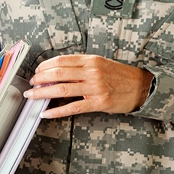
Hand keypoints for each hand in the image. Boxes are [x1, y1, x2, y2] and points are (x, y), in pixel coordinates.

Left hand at [24, 54, 153, 118]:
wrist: (141, 87)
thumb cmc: (120, 76)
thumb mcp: (101, 63)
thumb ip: (81, 66)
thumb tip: (58, 71)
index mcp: (91, 60)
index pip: (62, 60)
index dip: (45, 66)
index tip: (37, 71)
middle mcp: (92, 72)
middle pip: (58, 73)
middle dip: (40, 79)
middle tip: (31, 84)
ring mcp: (95, 88)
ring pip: (61, 90)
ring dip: (43, 93)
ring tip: (33, 96)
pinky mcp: (98, 103)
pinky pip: (72, 107)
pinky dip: (56, 111)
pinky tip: (46, 113)